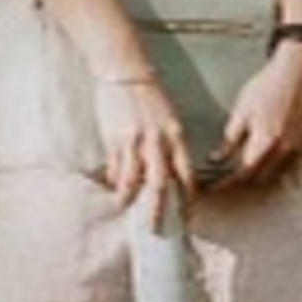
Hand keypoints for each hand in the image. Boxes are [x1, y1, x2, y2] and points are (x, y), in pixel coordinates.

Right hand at [92, 69, 190, 230]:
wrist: (125, 71)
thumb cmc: (149, 96)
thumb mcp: (168, 119)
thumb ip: (169, 146)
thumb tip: (168, 176)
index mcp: (175, 135)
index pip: (186, 174)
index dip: (187, 199)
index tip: (187, 215)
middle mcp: (156, 141)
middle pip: (160, 185)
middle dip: (159, 212)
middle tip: (156, 230)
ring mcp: (133, 141)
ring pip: (133, 182)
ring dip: (129, 199)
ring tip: (126, 207)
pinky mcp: (114, 140)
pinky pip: (116, 169)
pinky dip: (116, 182)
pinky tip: (116, 187)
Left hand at [209, 29, 301, 188]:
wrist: (295, 73)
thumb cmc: (267, 86)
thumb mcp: (242, 110)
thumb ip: (231, 138)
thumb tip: (218, 158)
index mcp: (266, 141)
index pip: (243, 172)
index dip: (227, 181)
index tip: (214, 184)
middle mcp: (283, 150)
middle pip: (257, 178)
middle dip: (238, 182)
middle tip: (222, 179)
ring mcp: (295, 149)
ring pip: (271, 175)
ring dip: (254, 176)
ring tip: (237, 172)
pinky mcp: (301, 145)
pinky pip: (283, 167)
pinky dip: (269, 169)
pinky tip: (258, 162)